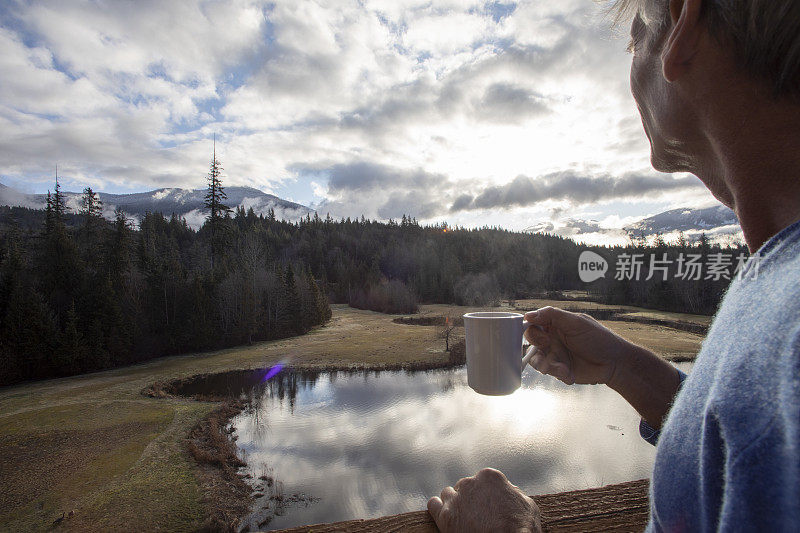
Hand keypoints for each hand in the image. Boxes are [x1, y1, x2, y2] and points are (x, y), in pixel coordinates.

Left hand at [427, 468, 541, 532]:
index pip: (482, 481)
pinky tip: (444, 516)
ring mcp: (456, 499)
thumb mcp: (527, 504)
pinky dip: (437, 509)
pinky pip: (433, 505)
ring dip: (454, 503)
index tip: (489, 506)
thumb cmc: (522, 528)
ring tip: (461, 517)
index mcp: (490, 476)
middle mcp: (470, 483)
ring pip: (449, 494)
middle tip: (477, 515)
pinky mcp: (445, 516)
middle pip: (465, 487)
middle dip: (469, 499)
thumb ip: (512, 492)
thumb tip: (508, 490)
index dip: (486, 495)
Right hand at [524, 306, 629, 385]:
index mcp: (556, 324)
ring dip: (546, 364)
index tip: (540, 335)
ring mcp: (556, 354)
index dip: (532, 329)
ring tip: (560, 368)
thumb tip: (528, 315)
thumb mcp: (576, 323)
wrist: (615, 363)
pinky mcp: (560, 369)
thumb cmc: (599, 339)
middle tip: (548, 346)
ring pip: (537, 359)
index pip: (534, 323)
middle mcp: (553, 338)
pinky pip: (549, 371)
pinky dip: (557, 373)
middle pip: (532, 342)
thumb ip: (551, 315)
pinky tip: (569, 373)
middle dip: (538, 347)